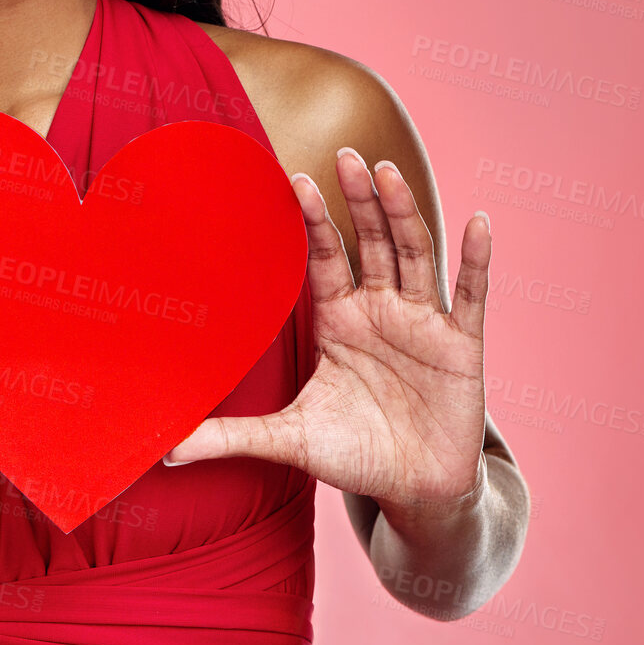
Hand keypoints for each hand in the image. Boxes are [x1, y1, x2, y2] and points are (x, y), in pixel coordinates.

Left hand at [163, 148, 490, 517]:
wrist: (416, 490)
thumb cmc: (354, 454)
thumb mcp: (290, 440)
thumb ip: (232, 436)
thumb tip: (165, 451)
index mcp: (339, 319)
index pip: (324, 257)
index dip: (313, 220)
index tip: (294, 180)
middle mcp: (381, 309)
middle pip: (369, 241)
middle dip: (358, 199)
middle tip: (344, 153)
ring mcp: (423, 322)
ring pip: (413, 254)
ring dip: (402, 213)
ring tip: (388, 171)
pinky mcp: (462, 345)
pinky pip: (471, 295)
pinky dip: (475, 259)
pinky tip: (478, 222)